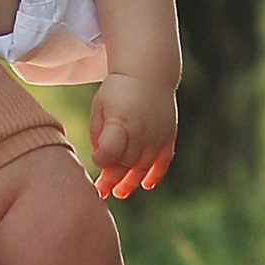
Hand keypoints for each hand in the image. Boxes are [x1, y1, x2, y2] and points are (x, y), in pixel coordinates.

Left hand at [90, 72, 177, 200]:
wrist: (148, 72)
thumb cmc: (117, 91)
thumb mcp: (99, 107)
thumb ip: (98, 135)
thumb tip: (101, 161)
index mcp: (119, 121)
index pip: (110, 152)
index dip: (101, 161)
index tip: (96, 162)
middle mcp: (141, 130)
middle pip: (125, 164)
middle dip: (112, 180)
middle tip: (100, 191)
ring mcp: (157, 134)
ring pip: (143, 167)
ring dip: (131, 183)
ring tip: (119, 193)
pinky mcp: (168, 135)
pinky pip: (163, 161)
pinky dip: (156, 175)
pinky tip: (146, 185)